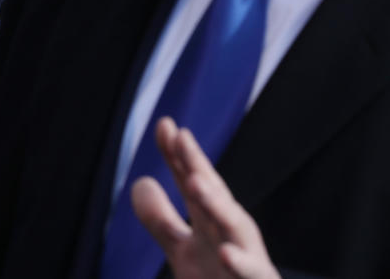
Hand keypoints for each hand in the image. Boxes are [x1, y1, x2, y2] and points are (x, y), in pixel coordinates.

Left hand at [131, 117, 279, 278]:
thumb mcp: (182, 249)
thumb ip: (161, 219)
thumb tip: (140, 181)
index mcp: (211, 221)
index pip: (192, 181)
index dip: (177, 155)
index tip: (164, 125)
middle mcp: (229, 232)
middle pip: (214, 194)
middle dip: (198, 166)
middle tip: (181, 137)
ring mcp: (246, 257)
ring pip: (234, 226)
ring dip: (217, 204)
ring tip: (195, 181)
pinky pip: (250, 272)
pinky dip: (240, 262)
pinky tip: (226, 253)